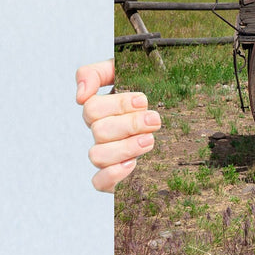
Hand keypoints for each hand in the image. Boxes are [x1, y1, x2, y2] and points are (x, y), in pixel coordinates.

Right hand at [76, 59, 159, 191]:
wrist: (173, 118)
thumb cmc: (146, 94)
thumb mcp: (125, 72)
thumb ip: (98, 73)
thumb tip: (81, 95)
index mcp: (101, 109)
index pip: (92, 107)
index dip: (117, 104)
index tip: (143, 101)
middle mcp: (100, 132)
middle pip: (99, 130)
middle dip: (130, 124)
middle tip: (154, 120)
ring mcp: (106, 155)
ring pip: (97, 155)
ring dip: (125, 147)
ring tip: (149, 140)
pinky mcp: (113, 177)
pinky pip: (99, 182)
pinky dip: (113, 174)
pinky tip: (133, 164)